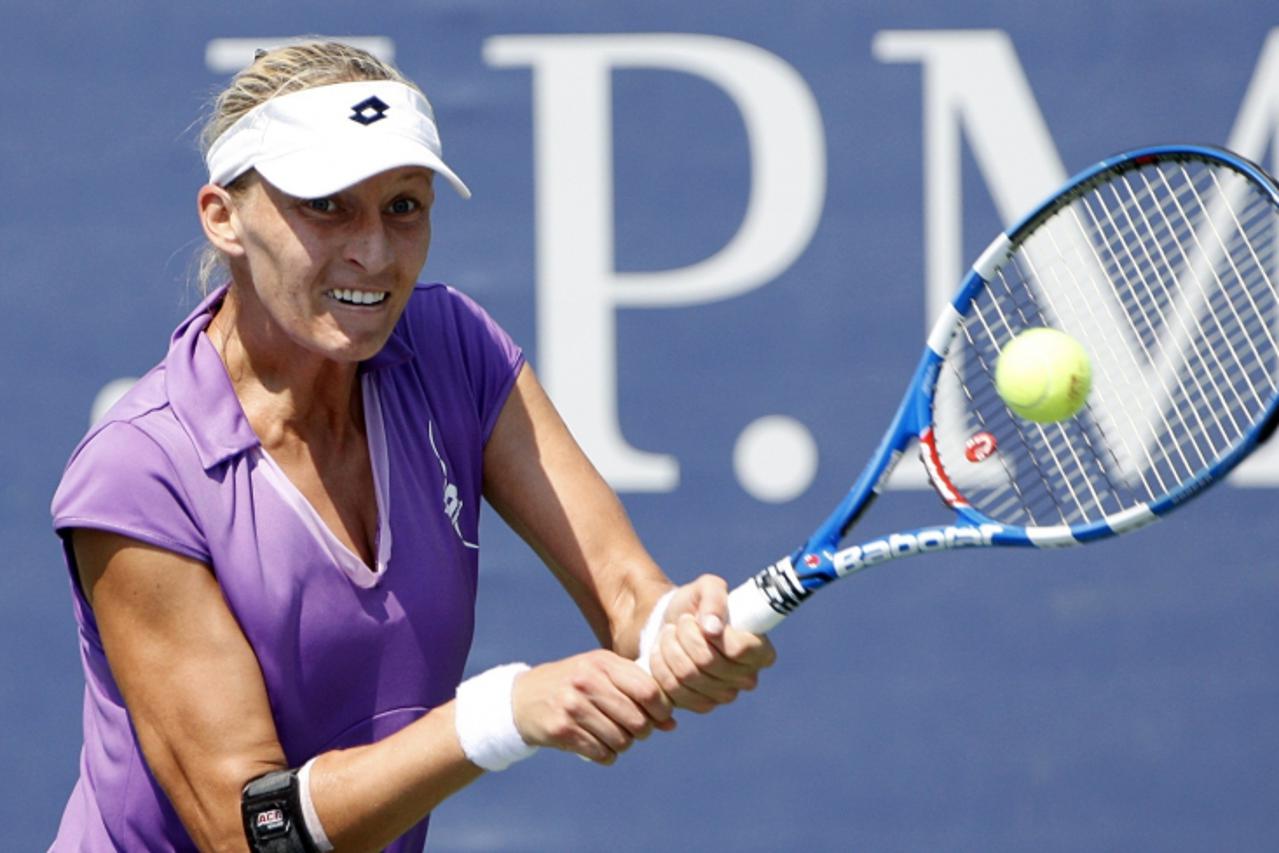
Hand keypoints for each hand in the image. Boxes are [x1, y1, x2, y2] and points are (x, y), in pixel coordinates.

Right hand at [511, 650, 675, 764]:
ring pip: (621, 740)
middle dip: (642, 731)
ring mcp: (572, 706)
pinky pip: (601, 753)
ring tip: (613, 736)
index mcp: (602, 662)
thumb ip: (637, 693)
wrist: (522, 698)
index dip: (661, 709)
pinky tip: (598, 745)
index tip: (659, 716)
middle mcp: (587, 681)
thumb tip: (672, 724)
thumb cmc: (574, 685)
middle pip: (637, 720)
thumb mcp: (602, 676)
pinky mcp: (561, 730)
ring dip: (623, 744)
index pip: (648, 690)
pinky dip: (606, 755)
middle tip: (635, 730)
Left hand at [646, 574, 776, 712]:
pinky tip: (662, 653)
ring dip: (669, 649)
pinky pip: (674, 691)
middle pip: (708, 662)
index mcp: (761, 650)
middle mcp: (748, 678)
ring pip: (688, 676)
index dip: (713, 634)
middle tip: (680, 623)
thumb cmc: (696, 605)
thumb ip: (714, 598)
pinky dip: (660, 667)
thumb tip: (713, 627)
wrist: (671, 625)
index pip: (739, 649)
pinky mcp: (700, 706)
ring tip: (669, 635)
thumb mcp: (706, 587)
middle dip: (685, 636)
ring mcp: (724, 695)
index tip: (699, 620)